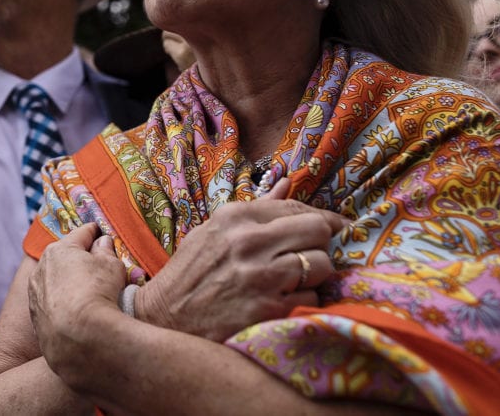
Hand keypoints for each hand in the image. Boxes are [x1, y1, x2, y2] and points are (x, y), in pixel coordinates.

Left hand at [28, 224, 125, 366]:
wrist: (79, 337)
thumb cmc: (97, 293)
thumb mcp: (112, 266)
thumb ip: (106, 252)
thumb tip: (102, 243)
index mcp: (59, 249)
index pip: (81, 234)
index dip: (95, 232)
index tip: (101, 233)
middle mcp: (41, 268)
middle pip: (64, 257)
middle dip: (80, 258)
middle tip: (98, 265)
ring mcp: (35, 294)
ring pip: (54, 280)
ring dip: (67, 282)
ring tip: (87, 292)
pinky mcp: (35, 318)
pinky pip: (50, 303)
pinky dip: (61, 304)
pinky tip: (75, 313)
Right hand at [135, 178, 348, 341]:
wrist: (164, 318)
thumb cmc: (191, 273)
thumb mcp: (214, 232)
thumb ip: (255, 209)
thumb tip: (287, 182)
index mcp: (235, 217)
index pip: (296, 208)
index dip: (323, 219)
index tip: (336, 228)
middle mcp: (249, 242)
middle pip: (316, 232)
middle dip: (321, 244)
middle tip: (312, 255)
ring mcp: (260, 277)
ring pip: (321, 265)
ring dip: (315, 275)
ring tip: (295, 281)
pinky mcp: (269, 310)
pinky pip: (312, 298)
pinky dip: (305, 301)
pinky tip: (285, 301)